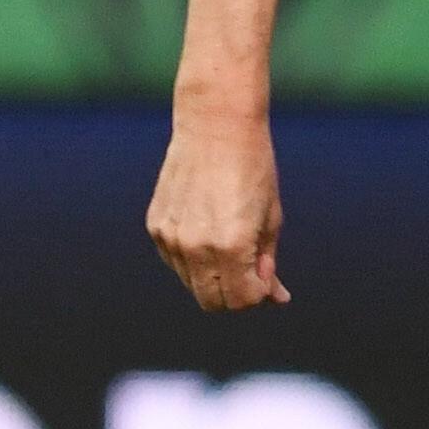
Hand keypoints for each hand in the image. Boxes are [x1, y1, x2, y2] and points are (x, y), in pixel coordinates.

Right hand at [147, 110, 286, 309]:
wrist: (215, 126)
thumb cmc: (252, 169)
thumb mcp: (270, 218)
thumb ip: (266, 262)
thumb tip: (273, 298)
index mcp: (230, 246)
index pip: (241, 301)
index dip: (258, 295)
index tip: (266, 277)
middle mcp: (195, 247)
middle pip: (212, 302)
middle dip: (234, 295)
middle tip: (249, 270)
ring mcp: (170, 237)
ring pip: (192, 283)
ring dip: (212, 276)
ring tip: (228, 243)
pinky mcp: (156, 226)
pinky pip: (175, 260)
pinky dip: (192, 258)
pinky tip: (206, 229)